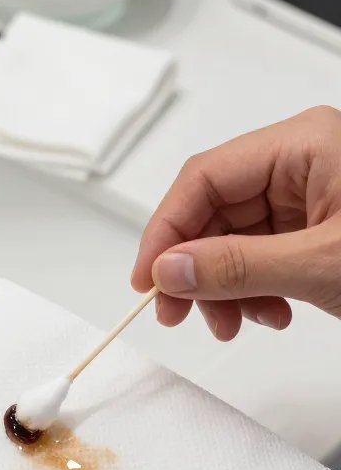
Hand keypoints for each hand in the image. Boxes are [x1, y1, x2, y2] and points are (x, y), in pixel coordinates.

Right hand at [132, 106, 340, 339]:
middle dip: (198, 271)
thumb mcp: (321, 262)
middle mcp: (299, 164)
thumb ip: (241, 266)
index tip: (147, 280)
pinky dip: (255, 292)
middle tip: (178, 313)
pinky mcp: (316, 231)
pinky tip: (271, 314)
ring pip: (234, 241)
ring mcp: (308, 197)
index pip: (204, 178)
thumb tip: (170, 269)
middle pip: (215, 213)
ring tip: (236, 324)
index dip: (166, 231)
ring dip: (226, 290)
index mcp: (301, 145)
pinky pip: (262, 257)